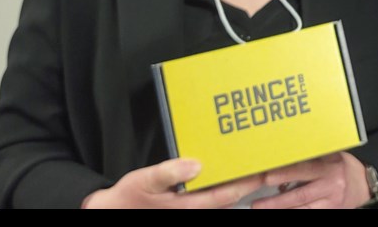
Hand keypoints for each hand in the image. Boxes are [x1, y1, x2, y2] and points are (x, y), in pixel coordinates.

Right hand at [82, 158, 264, 208]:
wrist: (113, 212)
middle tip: (264, 164)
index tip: (264, 168)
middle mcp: (196, 211)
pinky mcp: (188, 207)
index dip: (249, 182)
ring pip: (223, 199)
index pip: (230, 194)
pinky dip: (221, 189)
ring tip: (249, 167)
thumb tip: (196, 164)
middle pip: (231, 197)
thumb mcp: (144, 181)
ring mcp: (192, 210)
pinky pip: (211, 200)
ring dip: (236, 185)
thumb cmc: (128, 198)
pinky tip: (224, 175)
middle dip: (248, 182)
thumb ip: (169, 172)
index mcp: (190, 206)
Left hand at [252, 152, 371, 208]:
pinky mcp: (331, 211)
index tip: (267, 177)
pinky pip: (311, 214)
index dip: (285, 174)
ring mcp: (331, 202)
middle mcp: (331, 185)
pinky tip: (281, 214)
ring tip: (262, 210)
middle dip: (277, 201)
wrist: (365, 184)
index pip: (304, 170)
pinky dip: (296, 213)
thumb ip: (311, 157)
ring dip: (282, 211)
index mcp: (329, 167)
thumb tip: (284, 156)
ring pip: (304, 209)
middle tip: (256, 204)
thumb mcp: (331, 155)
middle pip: (301, 195)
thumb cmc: (343, 166)